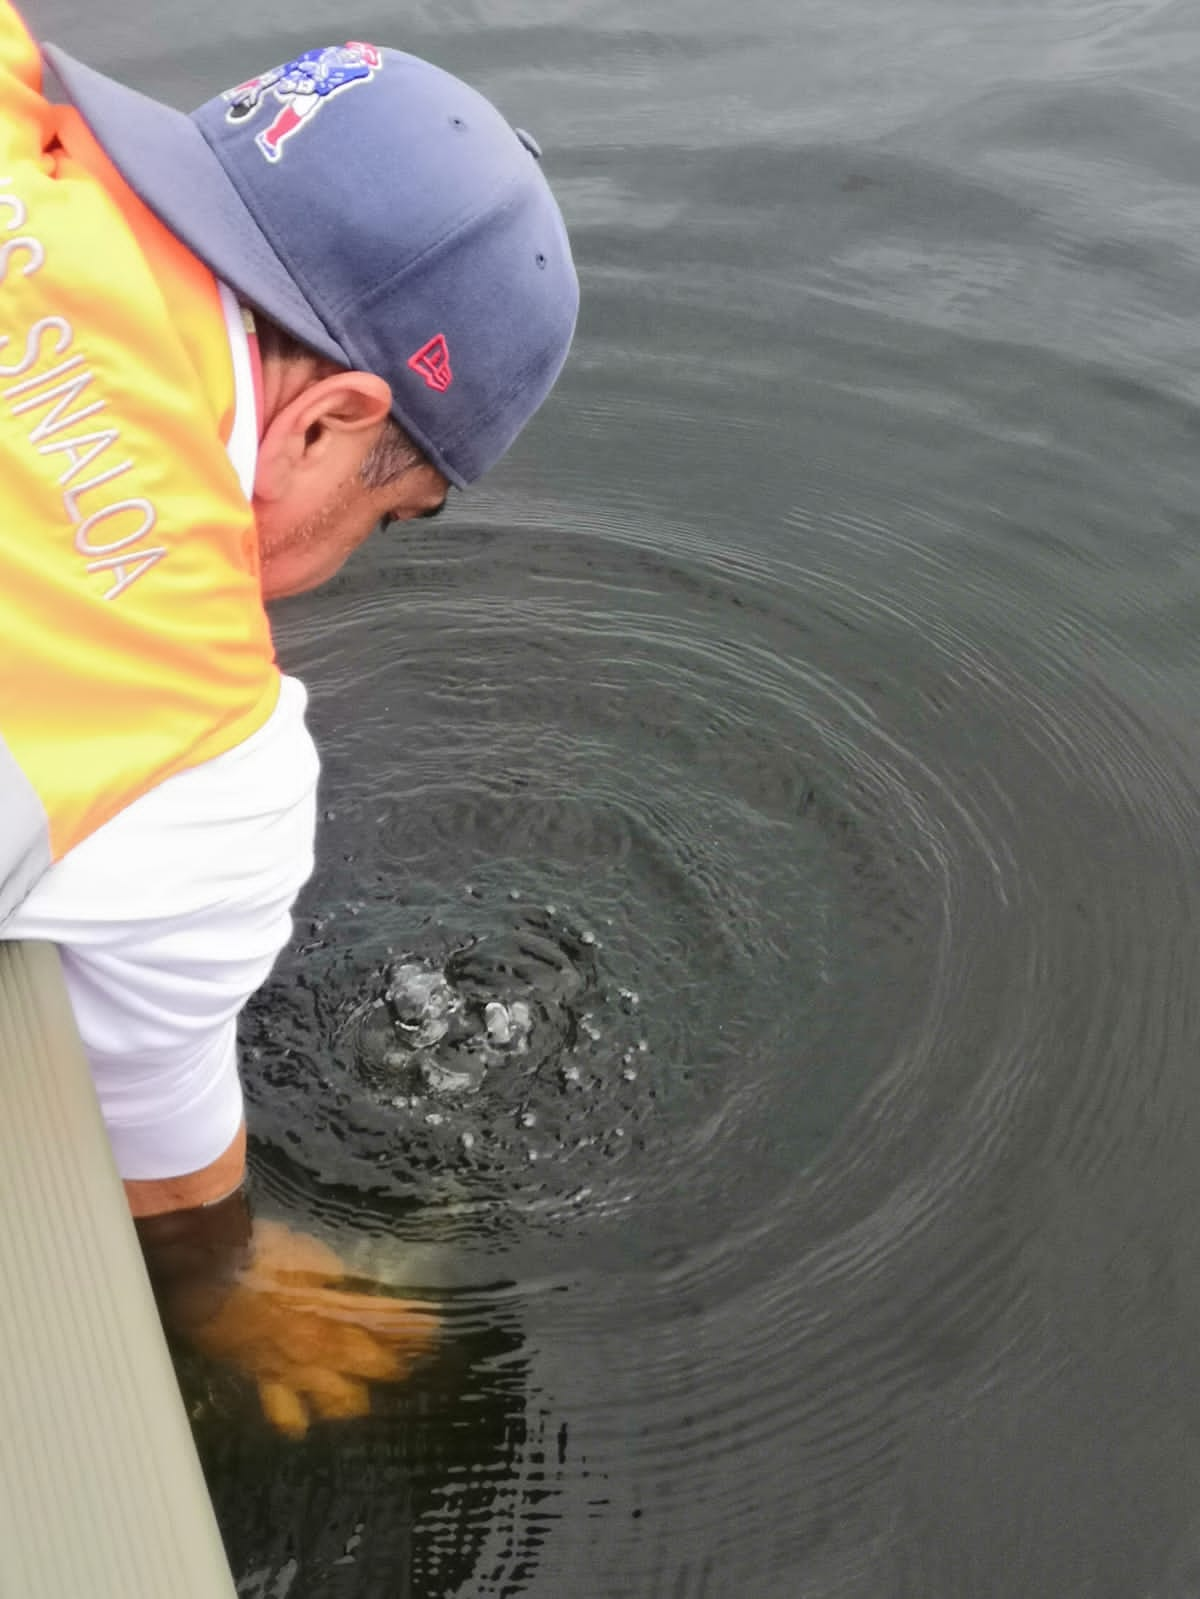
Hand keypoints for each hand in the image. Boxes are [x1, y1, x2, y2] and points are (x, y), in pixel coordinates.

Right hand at [151, 1213, 438, 1437]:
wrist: (209, 1270)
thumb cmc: (260, 1252)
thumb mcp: (310, 1253)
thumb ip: (336, 1274)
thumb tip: (352, 1285)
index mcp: (339, 1306)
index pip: (389, 1322)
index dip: (416, 1328)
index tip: (436, 1330)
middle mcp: (324, 1344)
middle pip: (375, 1366)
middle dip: (397, 1367)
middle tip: (411, 1369)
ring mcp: (296, 1367)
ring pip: (339, 1402)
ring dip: (354, 1401)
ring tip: (362, 1401)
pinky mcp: (265, 1378)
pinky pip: (284, 1412)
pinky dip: (296, 1421)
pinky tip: (303, 1426)